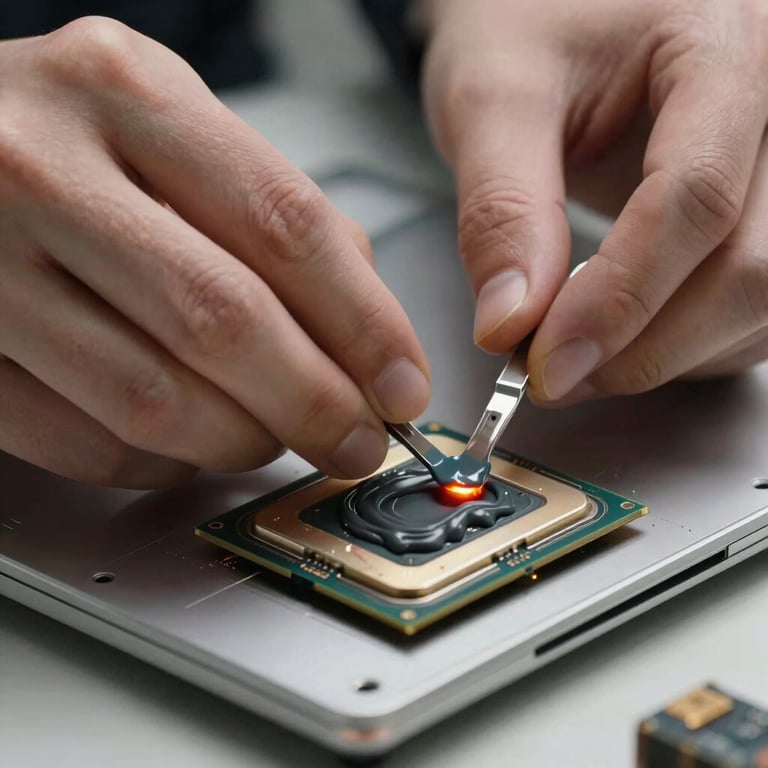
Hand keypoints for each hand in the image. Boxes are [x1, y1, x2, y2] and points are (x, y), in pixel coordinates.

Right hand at [0, 17, 429, 486]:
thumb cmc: (68, 140)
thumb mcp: (175, 131)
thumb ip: (273, 216)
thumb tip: (366, 333)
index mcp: (127, 94)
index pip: (286, 228)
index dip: (364, 326)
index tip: (401, 386)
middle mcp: (42, 166)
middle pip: (222, 321)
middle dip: (314, 403)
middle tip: (355, 440)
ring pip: (152, 400)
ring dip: (240, 441)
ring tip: (270, 436)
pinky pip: (83, 443)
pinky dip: (160, 463)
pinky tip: (189, 443)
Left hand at [421, 0, 767, 404]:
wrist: (551, 3)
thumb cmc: (525, 18)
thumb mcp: (494, 95)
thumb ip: (502, 210)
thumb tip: (510, 324)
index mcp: (721, 42)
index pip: (694, 197)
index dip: (620, 299)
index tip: (548, 362)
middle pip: (753, 264)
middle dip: (646, 345)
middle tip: (552, 374)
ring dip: (671, 354)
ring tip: (578, 356)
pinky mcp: (764, 206)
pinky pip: (759, 304)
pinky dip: (692, 344)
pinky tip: (628, 339)